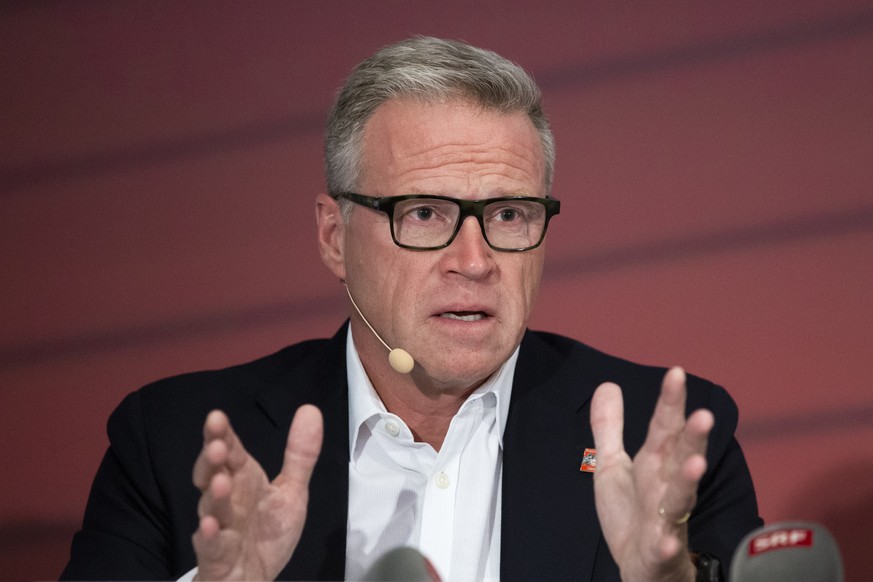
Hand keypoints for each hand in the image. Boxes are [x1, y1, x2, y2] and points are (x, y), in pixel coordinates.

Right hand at [191, 405, 322, 580]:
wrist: (254, 578)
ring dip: (214, 495)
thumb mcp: (290, 491)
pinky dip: (209, 536)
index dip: (222, 435)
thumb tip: (311, 410)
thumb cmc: (265, 534)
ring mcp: (220, 528)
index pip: (231, 452)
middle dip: (212, 460)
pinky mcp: (217, 557)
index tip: (217, 417)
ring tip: (221, 481)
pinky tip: (210, 525)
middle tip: (217, 445)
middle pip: (213, 475)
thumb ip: (299, 454)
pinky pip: (211, 546)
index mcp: (243, 481)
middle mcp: (228, 501)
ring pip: (212, 508)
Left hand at [590, 367, 712, 581]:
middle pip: (681, 458)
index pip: (664, 427)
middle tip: (704, 414)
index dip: (670, 402)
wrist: (642, 568)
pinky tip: (666, 540)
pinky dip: (666, 544)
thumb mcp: (612, 466)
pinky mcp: (657, 552)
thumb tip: (607, 384)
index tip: (676, 372)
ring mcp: (665, 520)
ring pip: (681, 498)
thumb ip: (610, 428)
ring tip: (697, 464)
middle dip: (693, 437)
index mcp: (654, 464)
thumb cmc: (633, 515)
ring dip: (689, 481)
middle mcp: (665, 487)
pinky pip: (663, 548)